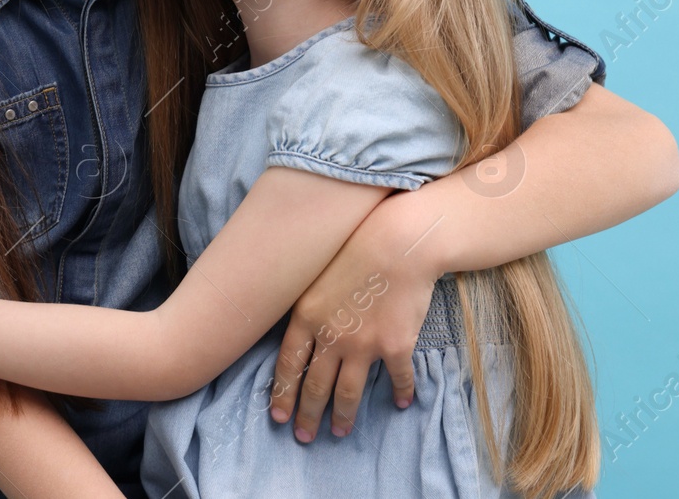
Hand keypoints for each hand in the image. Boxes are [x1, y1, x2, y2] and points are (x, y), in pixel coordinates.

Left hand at [269, 192, 441, 440]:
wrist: (397, 242)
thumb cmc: (352, 249)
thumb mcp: (313, 275)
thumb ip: (305, 307)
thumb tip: (297, 331)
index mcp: (306, 317)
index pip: (288, 365)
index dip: (282, 393)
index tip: (278, 416)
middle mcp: (331, 336)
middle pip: (315, 385)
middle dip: (307, 413)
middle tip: (303, 436)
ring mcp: (363, 344)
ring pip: (349, 391)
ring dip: (343, 415)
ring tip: (340, 432)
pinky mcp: (395, 345)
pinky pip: (396, 378)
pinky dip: (400, 392)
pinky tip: (400, 403)